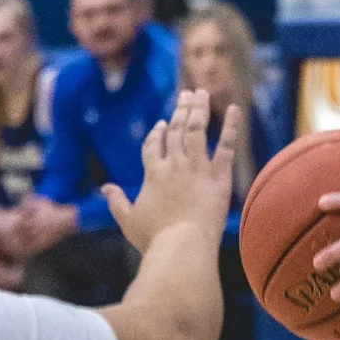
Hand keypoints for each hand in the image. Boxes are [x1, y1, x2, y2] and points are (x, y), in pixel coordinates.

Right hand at [106, 91, 232, 251]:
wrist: (183, 246)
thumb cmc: (154, 239)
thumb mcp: (128, 220)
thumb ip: (116, 202)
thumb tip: (104, 188)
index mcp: (152, 173)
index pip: (153, 145)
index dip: (157, 133)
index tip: (162, 124)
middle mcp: (174, 165)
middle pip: (176, 130)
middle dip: (180, 110)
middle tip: (186, 95)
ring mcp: (196, 168)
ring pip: (197, 130)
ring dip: (198, 109)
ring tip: (201, 93)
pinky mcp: (218, 176)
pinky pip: (226, 145)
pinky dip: (231, 126)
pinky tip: (235, 108)